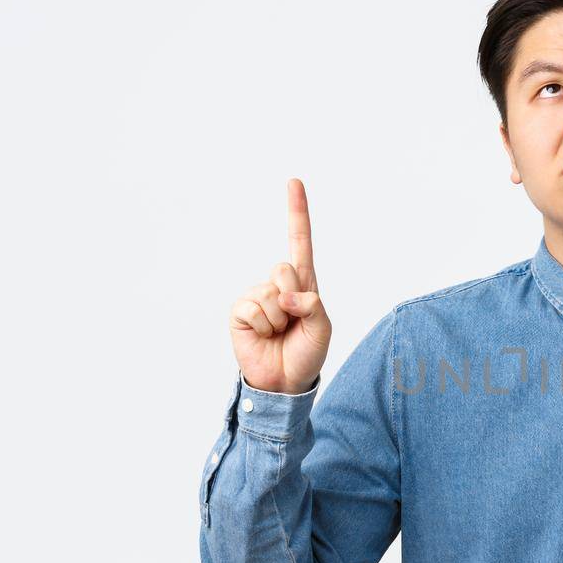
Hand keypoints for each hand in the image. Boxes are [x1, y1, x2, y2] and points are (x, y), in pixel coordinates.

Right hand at [229, 178, 332, 394]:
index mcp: (302, 283)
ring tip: (278, 333)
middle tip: (292, 322)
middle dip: (293, 297)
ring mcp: (257, 295)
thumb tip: (288, 296)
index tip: (294, 182)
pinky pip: (252, 307)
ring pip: (269, 293)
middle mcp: (278, 284)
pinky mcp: (240, 311)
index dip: (296, 212)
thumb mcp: (322, 328)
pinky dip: (261, 325)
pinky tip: (262, 335)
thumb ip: (313, 306)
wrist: (285, 380)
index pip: (299, 241)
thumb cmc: (307, 352)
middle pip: (284, 268)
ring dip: (278, 319)